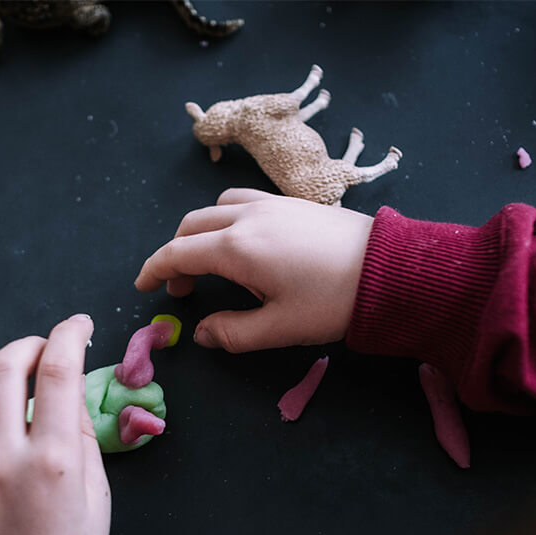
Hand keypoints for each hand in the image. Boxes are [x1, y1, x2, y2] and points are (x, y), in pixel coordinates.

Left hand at [0, 316, 109, 534]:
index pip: (58, 371)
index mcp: (53, 460)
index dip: (70, 334)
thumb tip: (68, 393)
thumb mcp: (98, 496)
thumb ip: (83, 437)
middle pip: (3, 370)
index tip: (78, 326)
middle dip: (27, 343)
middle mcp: (1, 459)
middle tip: (41, 347)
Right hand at [134, 188, 374, 351]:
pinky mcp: (292, 202)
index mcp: (236, 248)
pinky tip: (244, 243)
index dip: (154, 269)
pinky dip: (226, 218)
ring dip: (201, 232)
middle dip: (176, 253)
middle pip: (191, 225)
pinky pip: (242, 200)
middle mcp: (247, 216)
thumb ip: (232, 332)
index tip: (143, 285)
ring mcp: (271, 203)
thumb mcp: (280, 328)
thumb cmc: (334, 301)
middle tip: (183, 287)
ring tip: (211, 263)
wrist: (392, 268)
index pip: (178, 253)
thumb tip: (202, 333)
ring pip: (216, 207)